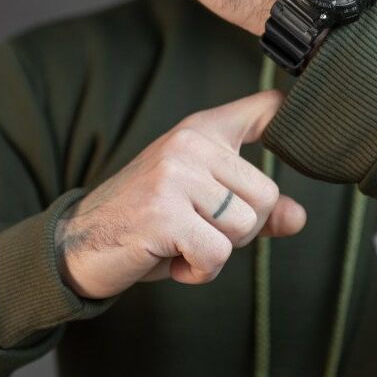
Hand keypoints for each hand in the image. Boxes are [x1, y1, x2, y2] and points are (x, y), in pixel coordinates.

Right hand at [54, 90, 305, 298]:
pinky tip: (172, 260)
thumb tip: (299, 217)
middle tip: (198, 229)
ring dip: (218, 252)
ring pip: (244, 227)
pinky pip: (217, 254)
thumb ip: (253, 208)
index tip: (292, 105)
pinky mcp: (163, 212)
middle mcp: (190, 143)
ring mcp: (175, 174)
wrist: (77, 245)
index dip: (285, 114)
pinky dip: (200, 271)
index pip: (262, 109)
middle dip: (241, 231)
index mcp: (203, 130)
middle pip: (266, 196)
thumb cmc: (150, 223)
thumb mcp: (205, 206)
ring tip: (181, 242)